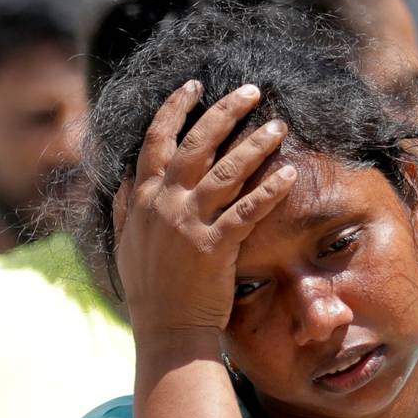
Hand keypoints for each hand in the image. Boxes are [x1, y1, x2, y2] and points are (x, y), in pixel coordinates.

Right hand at [112, 80, 295, 340]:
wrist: (166, 331)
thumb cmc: (150, 287)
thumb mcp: (127, 242)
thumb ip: (129, 206)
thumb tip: (130, 178)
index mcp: (143, 198)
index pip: (156, 140)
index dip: (175, 108)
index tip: (195, 86)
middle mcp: (165, 204)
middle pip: (197, 144)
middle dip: (225, 111)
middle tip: (252, 90)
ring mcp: (190, 224)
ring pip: (226, 171)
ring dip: (255, 144)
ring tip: (279, 126)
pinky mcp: (215, 247)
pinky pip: (248, 211)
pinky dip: (270, 191)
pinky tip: (290, 174)